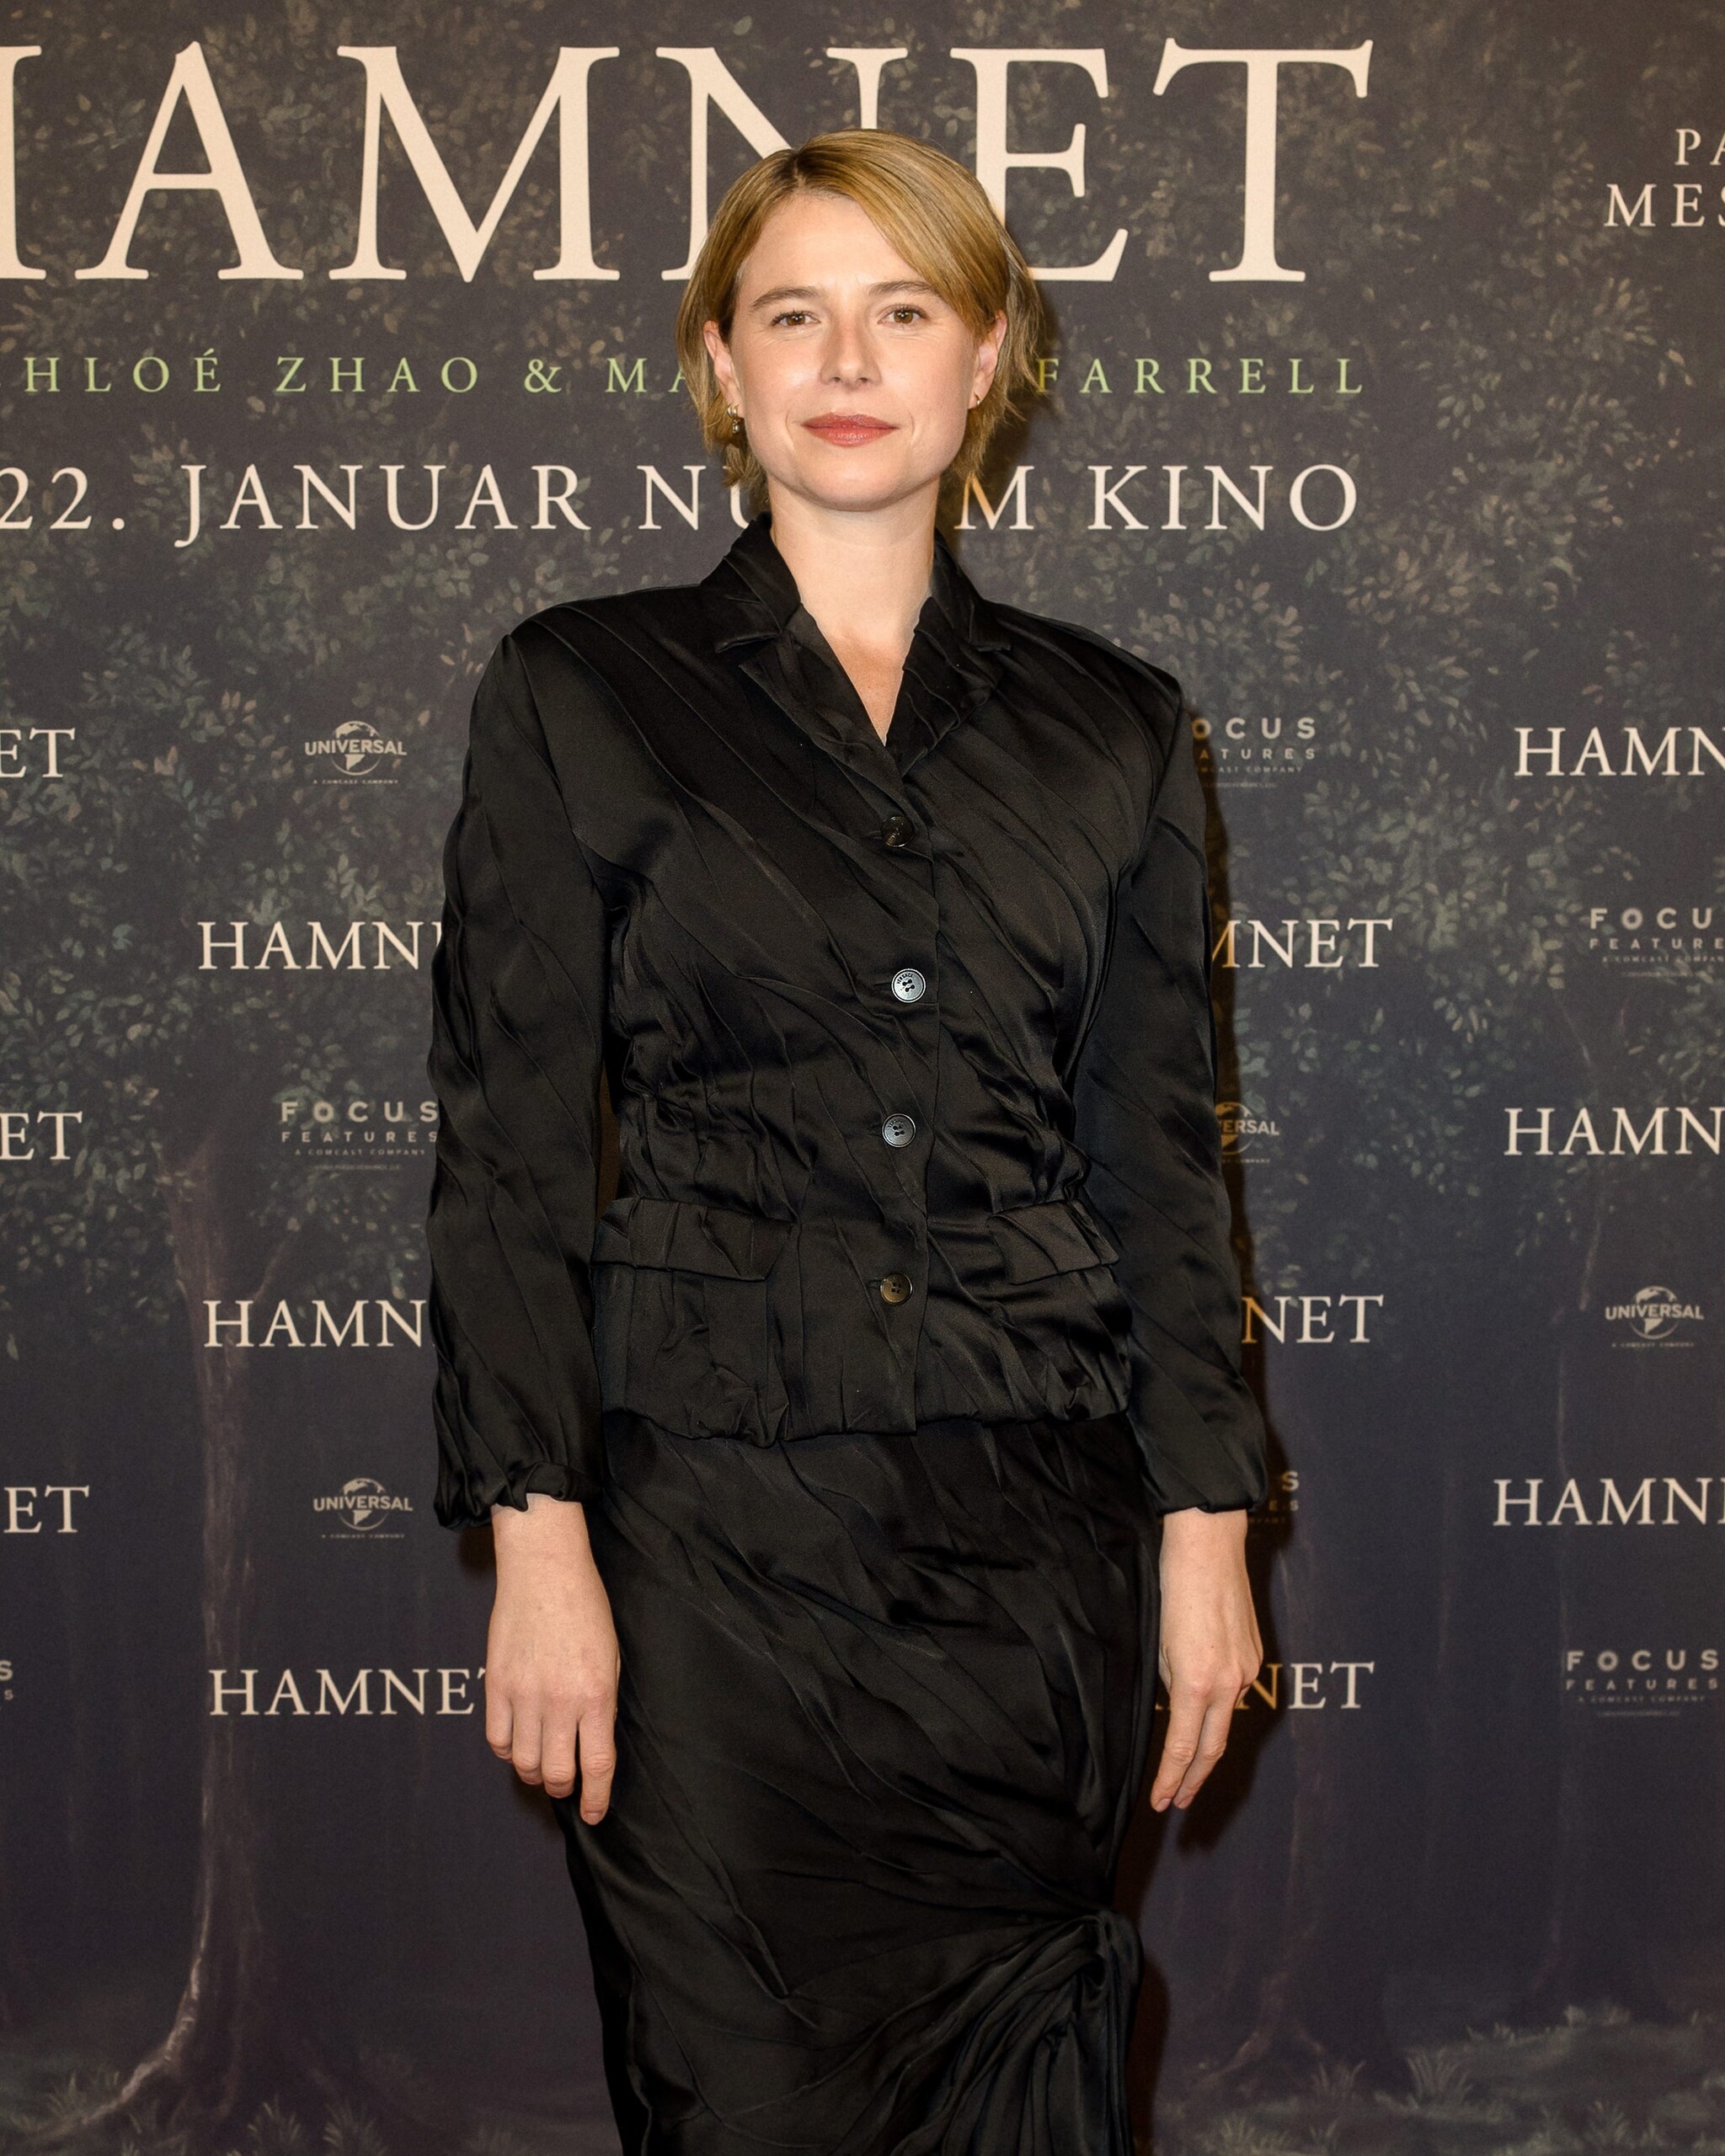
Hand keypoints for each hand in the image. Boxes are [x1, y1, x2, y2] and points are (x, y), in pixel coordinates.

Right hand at [485, 1492, 619, 1823]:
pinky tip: (517, 1742)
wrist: (545, 1569)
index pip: (596, 1766)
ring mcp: (524, 1694)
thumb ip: (602, 1704)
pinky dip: (506, 1750)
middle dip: (564, 1788)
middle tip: (567, 1784)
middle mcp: (559, 1701)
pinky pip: (496, 1738)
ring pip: (523, 1762)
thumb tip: (593, 1744)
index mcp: (596, 1695)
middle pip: (557, 1772)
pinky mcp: (496, 1684)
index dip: (595, 1799)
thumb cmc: (586, 1608)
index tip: (593, 1814)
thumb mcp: (611, 1657)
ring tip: (543, 1765)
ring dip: (535, 1772)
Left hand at [1149, 1505, 1261, 1812]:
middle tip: (1177, 1803)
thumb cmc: (1173, 1586)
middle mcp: (1229, 1682)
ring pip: (1224, 1720)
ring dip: (1205, 1746)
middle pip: (1213, 1747)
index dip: (1171, 1779)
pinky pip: (1233, 1693)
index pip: (1184, 1747)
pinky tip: (1204, 1715)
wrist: (1209, 1544)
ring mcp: (1246, 1669)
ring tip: (1186, 1770)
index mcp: (1198, 1682)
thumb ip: (1170, 1682)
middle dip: (1193, 1780)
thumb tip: (1178, 1704)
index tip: (1160, 1802)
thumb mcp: (1157, 1641)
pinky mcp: (1253, 1654)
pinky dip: (1216, 1710)